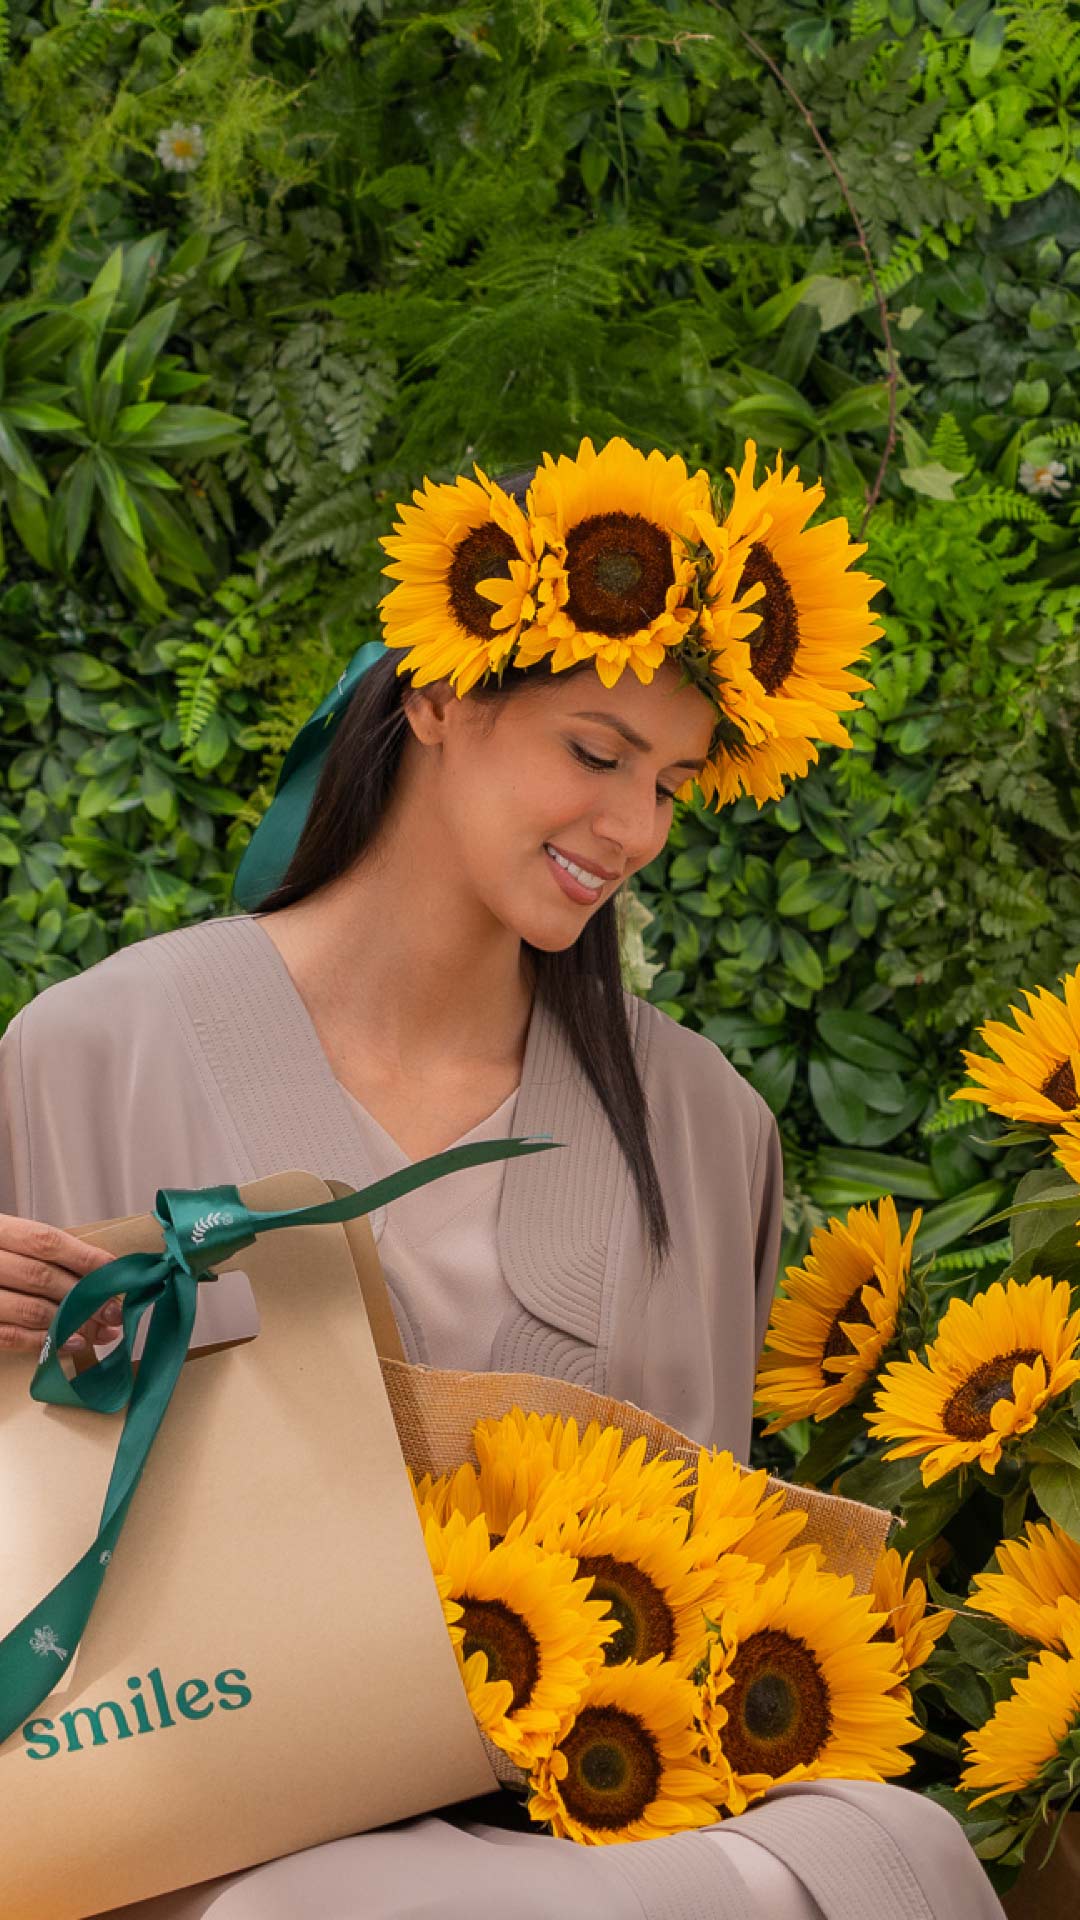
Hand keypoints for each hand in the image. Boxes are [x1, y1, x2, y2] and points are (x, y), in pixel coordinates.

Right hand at [0, 1213, 121, 1359]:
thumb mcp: (4, 1238)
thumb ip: (37, 1250)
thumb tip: (96, 1270)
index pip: (44, 1241)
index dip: (84, 1256)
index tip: (115, 1271)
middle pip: (41, 1277)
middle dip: (84, 1296)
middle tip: (115, 1310)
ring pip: (29, 1309)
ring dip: (71, 1322)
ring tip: (102, 1330)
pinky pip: (10, 1336)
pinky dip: (44, 1342)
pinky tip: (71, 1344)